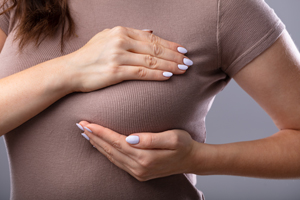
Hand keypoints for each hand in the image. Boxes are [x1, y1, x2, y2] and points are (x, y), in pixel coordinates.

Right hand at [65, 26, 192, 92]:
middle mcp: (121, 40)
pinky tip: (168, 76)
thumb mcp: (106, 37)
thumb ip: (128, 34)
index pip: (152, 38)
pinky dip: (157, 74)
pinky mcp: (115, 71)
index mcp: (121, 31)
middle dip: (174, 55)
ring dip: (170, 65)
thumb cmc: (89, 56)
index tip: (182, 50)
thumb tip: (150, 31)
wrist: (70, 70)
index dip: (169, 44)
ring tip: (183, 70)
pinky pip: (142, 72)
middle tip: (188, 61)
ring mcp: (118, 55)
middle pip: (155, 48)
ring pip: (151, 60)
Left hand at [77, 121, 197, 181]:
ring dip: (97, 145)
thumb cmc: (183, 145)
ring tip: (86, 134)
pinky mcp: (138, 173)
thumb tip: (130, 138)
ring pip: (111, 157)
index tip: (87, 123)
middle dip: (94, 137)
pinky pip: (117, 162)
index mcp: (145, 157)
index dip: (101, 132)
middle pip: (110, 150)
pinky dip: (106, 152)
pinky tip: (100, 146)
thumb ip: (151, 139)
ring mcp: (137, 172)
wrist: (191, 159)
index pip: (116, 142)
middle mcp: (138, 167)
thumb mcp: (173, 138)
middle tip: (80, 125)